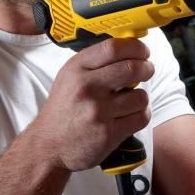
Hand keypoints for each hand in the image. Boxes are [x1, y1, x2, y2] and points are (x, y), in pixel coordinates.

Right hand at [27, 38, 154, 171]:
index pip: (113, 48)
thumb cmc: (63, 111)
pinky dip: (141, 115)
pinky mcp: (108, 133)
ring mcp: (98, 111)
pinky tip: (130, 116)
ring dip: (141, 98)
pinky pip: (141, 117)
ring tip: (130, 101)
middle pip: (132, 68)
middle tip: (147, 70)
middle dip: (147, 68)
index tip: (143, 51)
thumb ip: (95, 63)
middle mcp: (86, 87)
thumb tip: (130, 50)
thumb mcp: (69, 78)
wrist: (47, 147)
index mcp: (76, 69)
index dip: (136, 47)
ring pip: (141, 96)